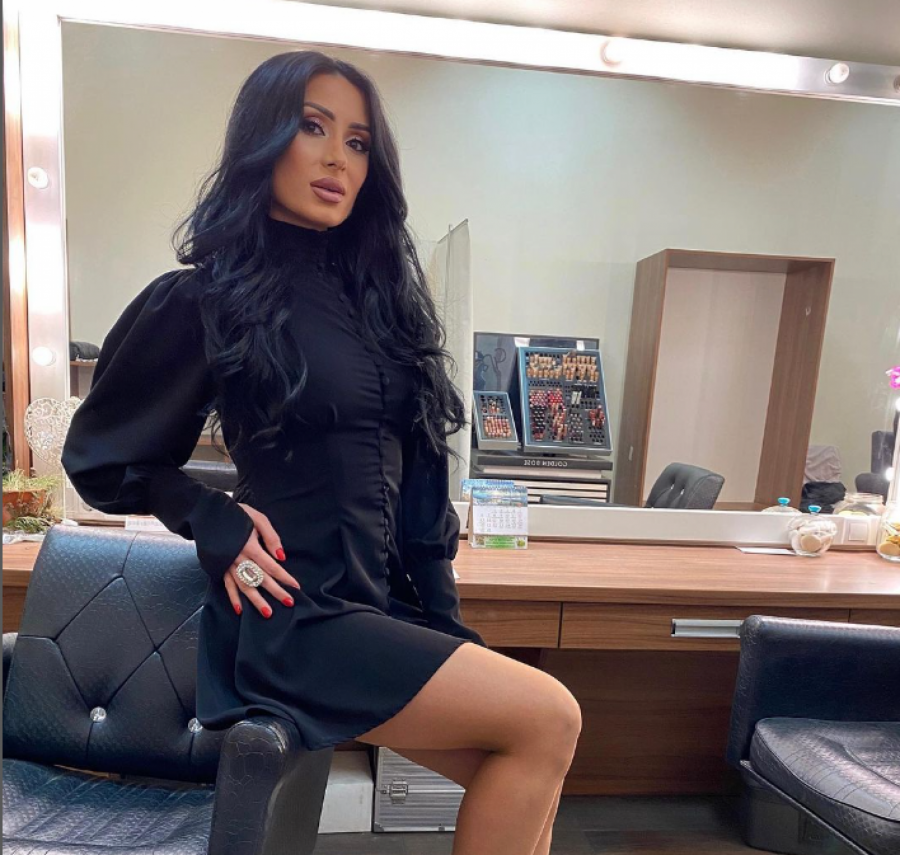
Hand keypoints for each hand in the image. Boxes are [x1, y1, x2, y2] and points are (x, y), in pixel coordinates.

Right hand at [223, 502, 301, 617]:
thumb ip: (270, 537)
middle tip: (289, 602)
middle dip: (275, 591)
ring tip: (267, 613)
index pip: (270, 566)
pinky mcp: (219, 566)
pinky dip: (233, 598)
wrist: (209, 513)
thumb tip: (281, 557)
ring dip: (256, 601)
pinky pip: (226, 585)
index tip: (296, 586)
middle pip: (260, 578)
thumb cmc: (237, 514)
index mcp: (249, 546)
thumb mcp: (258, 518)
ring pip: (244, 586)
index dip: (284, 577)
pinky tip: (239, 609)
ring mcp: (228, 564)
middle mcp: (238, 558)